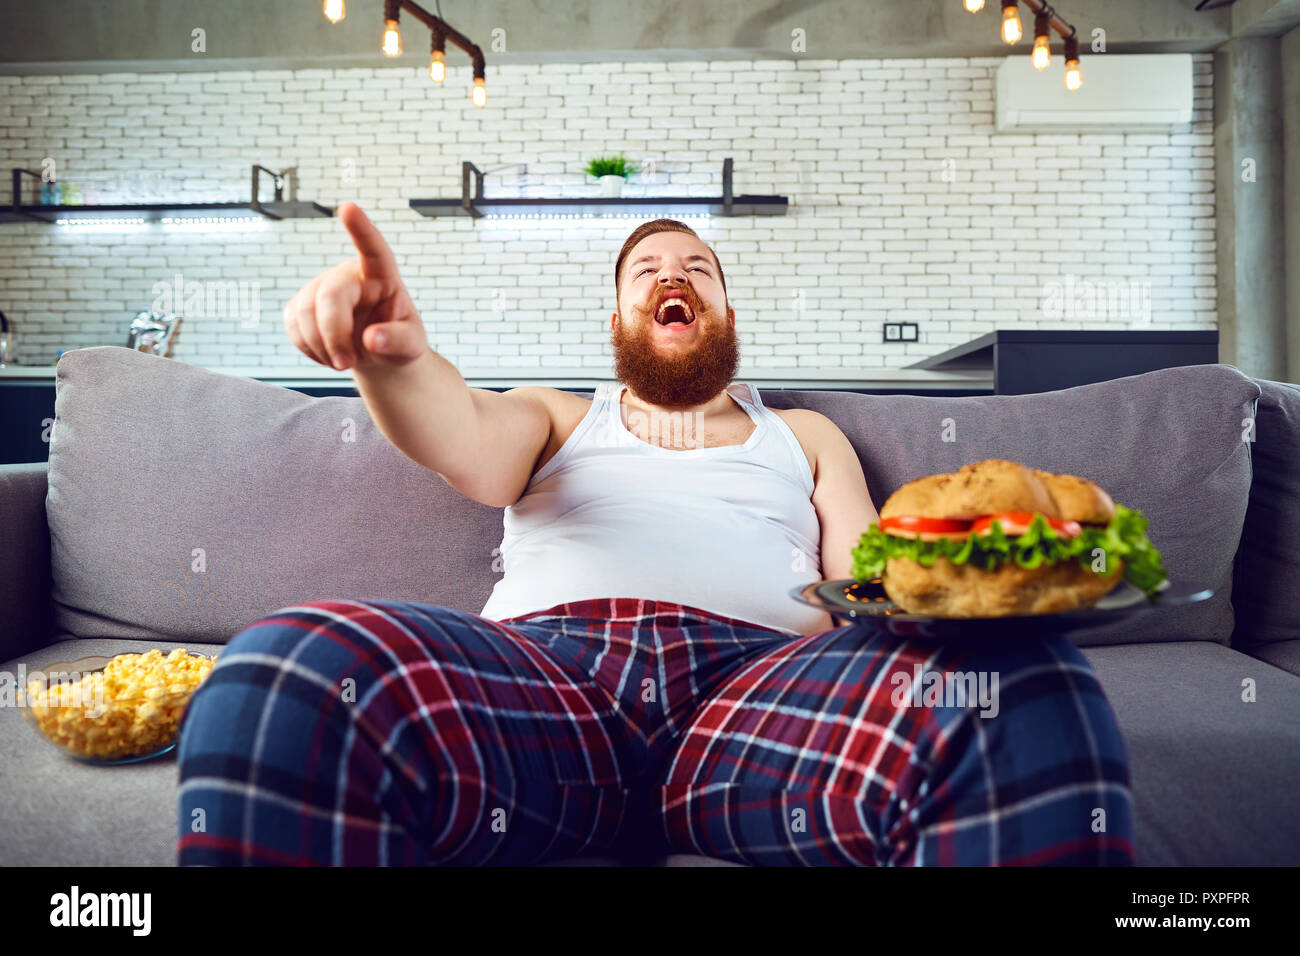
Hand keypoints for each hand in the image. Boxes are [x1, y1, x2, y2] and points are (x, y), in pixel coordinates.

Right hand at [282, 202, 427, 370]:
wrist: (375, 351)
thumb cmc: (398, 341)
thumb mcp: (411, 347)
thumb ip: (399, 342)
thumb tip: (373, 339)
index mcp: (382, 276)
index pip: (373, 249)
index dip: (361, 229)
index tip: (348, 208)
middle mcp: (348, 274)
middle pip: (330, 296)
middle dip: (334, 334)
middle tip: (346, 364)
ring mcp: (320, 286)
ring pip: (305, 313)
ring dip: (322, 346)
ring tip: (344, 359)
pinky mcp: (299, 304)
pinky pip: (292, 326)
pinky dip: (308, 348)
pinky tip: (327, 353)